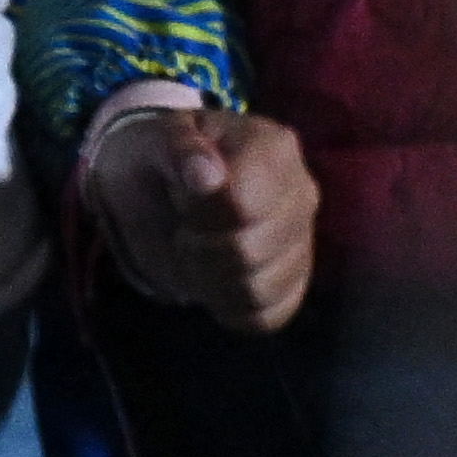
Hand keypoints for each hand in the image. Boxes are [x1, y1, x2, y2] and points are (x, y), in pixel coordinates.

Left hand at [80, 97, 321, 331]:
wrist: (160, 188)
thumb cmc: (158, 159)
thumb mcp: (152, 141)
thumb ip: (179, 149)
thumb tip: (207, 174)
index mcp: (275, 148)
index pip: (245, 205)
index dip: (201, 217)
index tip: (181, 202)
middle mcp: (302, 192)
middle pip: (252, 252)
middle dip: (201, 251)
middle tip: (184, 231)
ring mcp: (303, 239)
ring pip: (260, 289)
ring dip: (211, 282)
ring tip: (199, 254)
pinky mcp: (295, 280)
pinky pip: (269, 315)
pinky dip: (231, 307)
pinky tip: (216, 280)